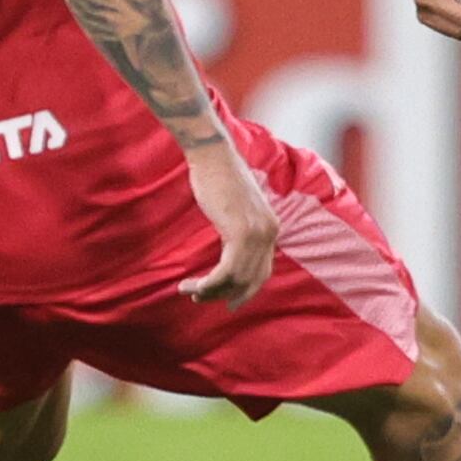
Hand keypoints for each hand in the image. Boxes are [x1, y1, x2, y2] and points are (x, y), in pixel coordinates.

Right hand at [177, 140, 279, 305]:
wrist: (212, 155)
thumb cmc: (217, 178)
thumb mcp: (236, 210)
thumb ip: (239, 232)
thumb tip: (231, 255)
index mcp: (271, 227)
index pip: (263, 272)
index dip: (246, 292)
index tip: (230, 305)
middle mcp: (270, 232)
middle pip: (251, 280)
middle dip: (225, 295)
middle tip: (202, 300)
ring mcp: (257, 234)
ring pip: (236, 280)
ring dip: (210, 291)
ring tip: (189, 291)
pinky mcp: (240, 233)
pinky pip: (225, 272)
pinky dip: (208, 284)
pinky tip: (192, 285)